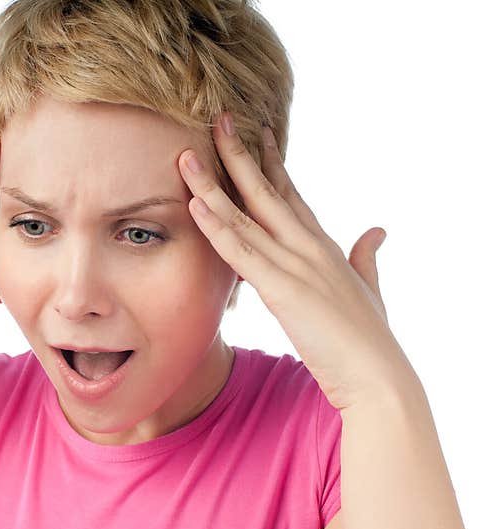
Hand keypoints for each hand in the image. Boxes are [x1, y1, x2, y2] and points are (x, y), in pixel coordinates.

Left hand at [178, 111, 412, 410]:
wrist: (376, 374)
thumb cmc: (369, 337)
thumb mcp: (368, 288)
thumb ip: (367, 256)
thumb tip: (376, 230)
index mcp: (323, 244)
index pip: (290, 193)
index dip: (270, 163)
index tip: (255, 133)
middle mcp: (307, 244)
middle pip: (265, 190)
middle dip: (239, 154)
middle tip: (218, 119)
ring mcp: (295, 263)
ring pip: (244, 215)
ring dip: (212, 184)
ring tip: (187, 155)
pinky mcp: (282, 288)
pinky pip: (240, 251)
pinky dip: (216, 226)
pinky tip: (194, 204)